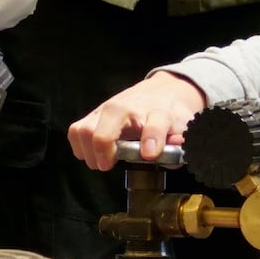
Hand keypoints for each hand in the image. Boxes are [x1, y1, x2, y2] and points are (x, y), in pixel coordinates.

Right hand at [67, 72, 206, 170]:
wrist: (160, 93)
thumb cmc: (169, 116)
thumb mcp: (183, 129)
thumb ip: (181, 143)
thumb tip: (174, 152)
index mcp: (157, 112)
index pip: (155, 124)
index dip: (152, 139)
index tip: (149, 154)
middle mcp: (127, 108)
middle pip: (106, 127)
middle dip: (104, 149)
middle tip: (108, 165)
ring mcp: (107, 109)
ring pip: (84, 129)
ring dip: (89, 151)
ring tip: (101, 162)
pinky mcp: (94, 114)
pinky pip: (76, 131)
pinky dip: (80, 146)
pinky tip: (93, 154)